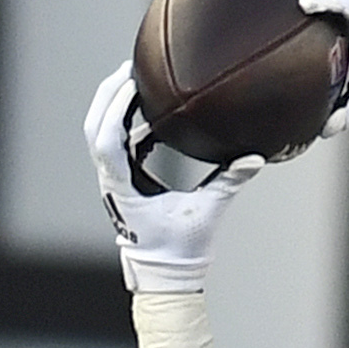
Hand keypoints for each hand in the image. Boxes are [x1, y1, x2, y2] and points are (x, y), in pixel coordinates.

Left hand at [83, 69, 263, 293]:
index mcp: (122, 189)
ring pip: (100, 134)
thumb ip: (228, 183)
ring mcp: (113, 182)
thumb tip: (253, 158)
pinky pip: (115, 144)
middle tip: (128, 68)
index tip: (130, 82)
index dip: (115, 107)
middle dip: (108, 95)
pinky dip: (126, 123)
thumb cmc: (179, 252)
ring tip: (135, 81)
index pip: (107, 140)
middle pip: (95, 128)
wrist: (164, 280)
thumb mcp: (205, 214)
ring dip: (113, 106)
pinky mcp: (122, 183)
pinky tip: (147, 113)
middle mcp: (111, 183)